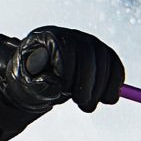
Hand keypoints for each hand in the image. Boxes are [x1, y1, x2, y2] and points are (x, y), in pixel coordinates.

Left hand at [0, 26, 123, 113]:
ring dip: (101, 87)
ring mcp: (87, 42)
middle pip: (89, 52)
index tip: (64, 92)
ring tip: (88, 106)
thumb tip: (51, 75)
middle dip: (88, 82)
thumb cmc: (30, 80)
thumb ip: (35, 79)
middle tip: (81, 103)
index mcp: (47, 37)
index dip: (70, 73)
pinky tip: (107, 99)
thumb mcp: (25, 83)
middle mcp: (70, 35)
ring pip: (105, 59)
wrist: (38, 80)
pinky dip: (115, 83)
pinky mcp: (100, 53)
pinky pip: (115, 65)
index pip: (67, 48)